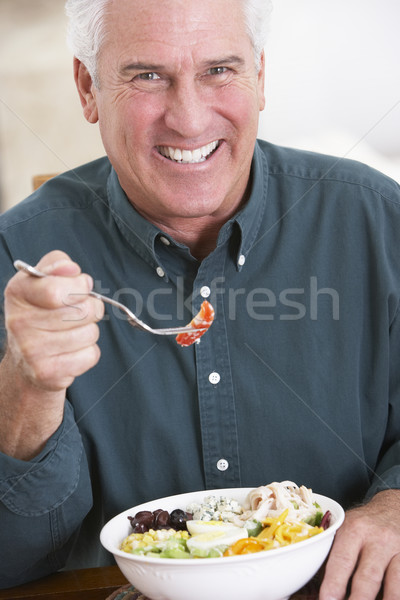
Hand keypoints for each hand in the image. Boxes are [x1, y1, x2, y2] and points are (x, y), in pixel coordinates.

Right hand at [4, 250, 103, 391]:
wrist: (25, 362)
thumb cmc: (41, 314)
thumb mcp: (42, 281)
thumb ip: (57, 265)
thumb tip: (71, 269)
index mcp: (18, 293)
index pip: (56, 290)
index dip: (80, 286)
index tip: (82, 286)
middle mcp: (19, 322)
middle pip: (82, 311)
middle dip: (91, 308)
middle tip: (79, 312)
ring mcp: (32, 350)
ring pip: (90, 333)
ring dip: (89, 331)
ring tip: (72, 332)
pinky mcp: (47, 373)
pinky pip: (90, 355)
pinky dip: (88, 352)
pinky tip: (71, 350)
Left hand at [319, 489, 399, 599]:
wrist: (393, 508)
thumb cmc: (363, 526)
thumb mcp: (346, 530)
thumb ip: (332, 557)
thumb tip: (315, 592)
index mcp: (353, 529)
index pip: (342, 560)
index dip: (334, 584)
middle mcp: (377, 539)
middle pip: (368, 577)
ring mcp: (398, 550)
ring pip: (393, 586)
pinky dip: (395, 596)